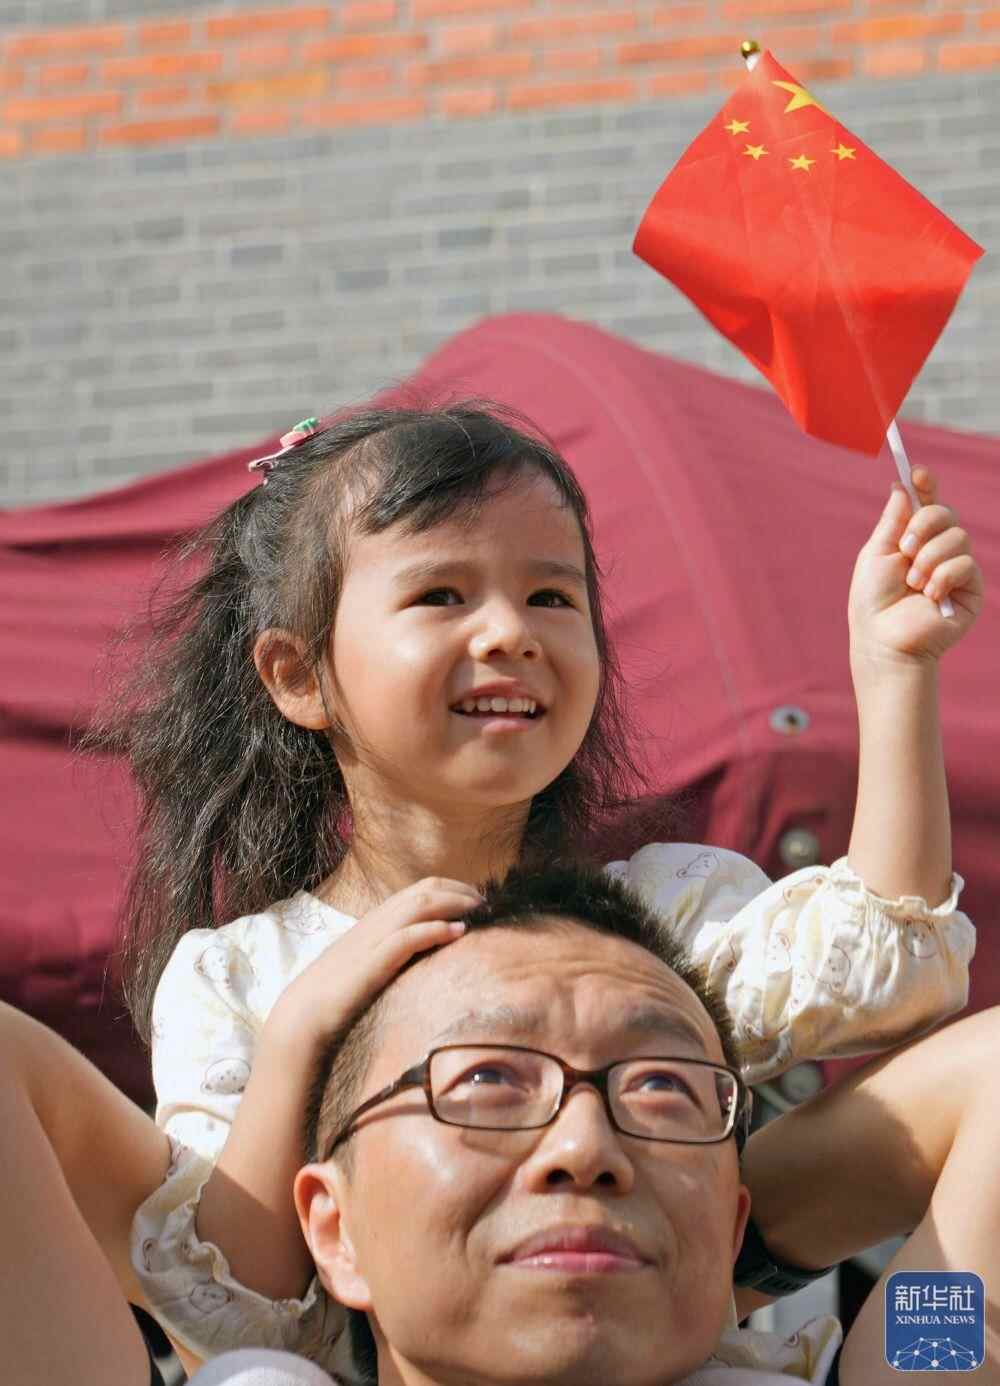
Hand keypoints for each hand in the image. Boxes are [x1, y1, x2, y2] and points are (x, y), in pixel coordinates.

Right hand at [267, 877, 480, 1048]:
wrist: (303, 1017)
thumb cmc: (336, 998)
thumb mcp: (369, 967)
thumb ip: (392, 954)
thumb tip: (425, 954)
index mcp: (374, 921)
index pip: (418, 889)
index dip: (450, 888)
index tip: (474, 900)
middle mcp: (375, 922)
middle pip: (424, 889)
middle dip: (459, 890)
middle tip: (485, 901)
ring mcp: (373, 939)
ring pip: (419, 904)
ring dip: (454, 903)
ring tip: (479, 910)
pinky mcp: (373, 962)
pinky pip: (408, 936)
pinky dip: (436, 930)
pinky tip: (458, 933)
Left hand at [849, 468, 983, 671]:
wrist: (885, 640)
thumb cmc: (873, 602)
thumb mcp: (876, 554)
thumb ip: (892, 521)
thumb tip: (901, 485)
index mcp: (913, 539)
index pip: (926, 504)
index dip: (926, 485)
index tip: (918, 473)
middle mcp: (937, 549)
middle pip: (945, 513)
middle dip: (923, 526)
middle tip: (905, 549)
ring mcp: (956, 568)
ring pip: (957, 537)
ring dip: (928, 559)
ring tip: (913, 584)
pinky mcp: (971, 588)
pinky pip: (965, 564)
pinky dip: (942, 578)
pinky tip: (930, 597)